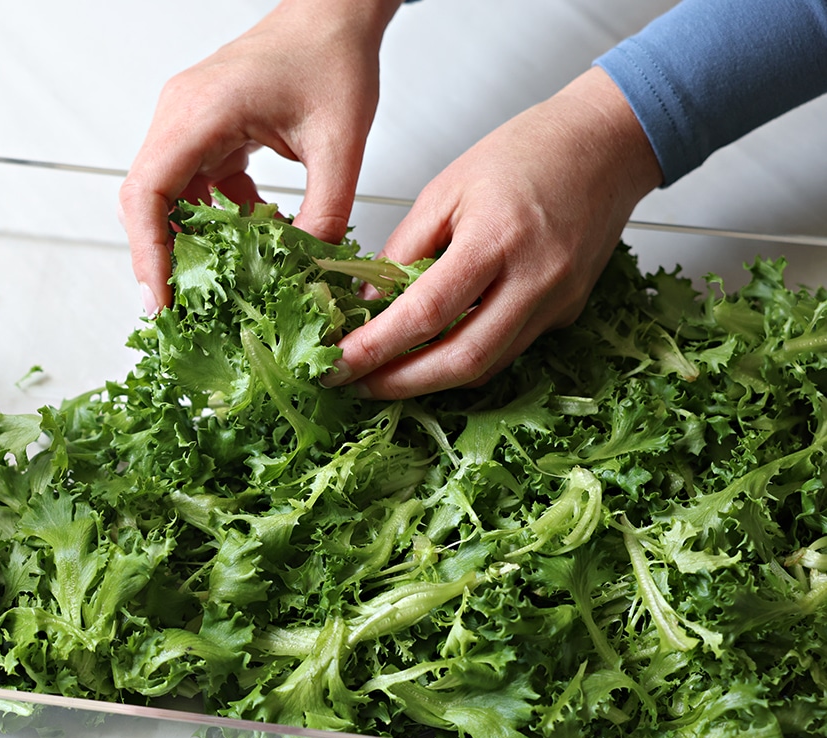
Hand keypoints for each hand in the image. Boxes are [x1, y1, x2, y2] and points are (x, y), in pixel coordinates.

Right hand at [119, 0, 402, 314]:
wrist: (334, 14)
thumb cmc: (334, 59)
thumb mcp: (341, 145)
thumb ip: (325, 213)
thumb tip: (309, 273)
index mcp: (201, 112)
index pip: (147, 192)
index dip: (147, 252)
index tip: (162, 297)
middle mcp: (179, 115)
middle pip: (144, 200)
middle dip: (160, 256)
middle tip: (181, 307)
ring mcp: (186, 122)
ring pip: (165, 196)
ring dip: (189, 239)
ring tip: (218, 281)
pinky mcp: (203, 130)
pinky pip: (192, 185)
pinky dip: (214, 218)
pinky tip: (251, 236)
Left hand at [325, 66, 664, 398]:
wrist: (607, 144)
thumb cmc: (527, 152)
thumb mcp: (445, 188)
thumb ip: (403, 248)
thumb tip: (365, 301)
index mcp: (497, 239)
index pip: (427, 312)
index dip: (378, 348)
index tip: (339, 364)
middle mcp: (534, 279)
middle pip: (462, 359)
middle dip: (401, 384)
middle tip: (355, 384)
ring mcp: (557, 302)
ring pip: (487, 365)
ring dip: (430, 380)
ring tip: (384, 376)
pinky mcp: (566, 312)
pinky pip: (508, 349)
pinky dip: (464, 359)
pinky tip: (431, 354)